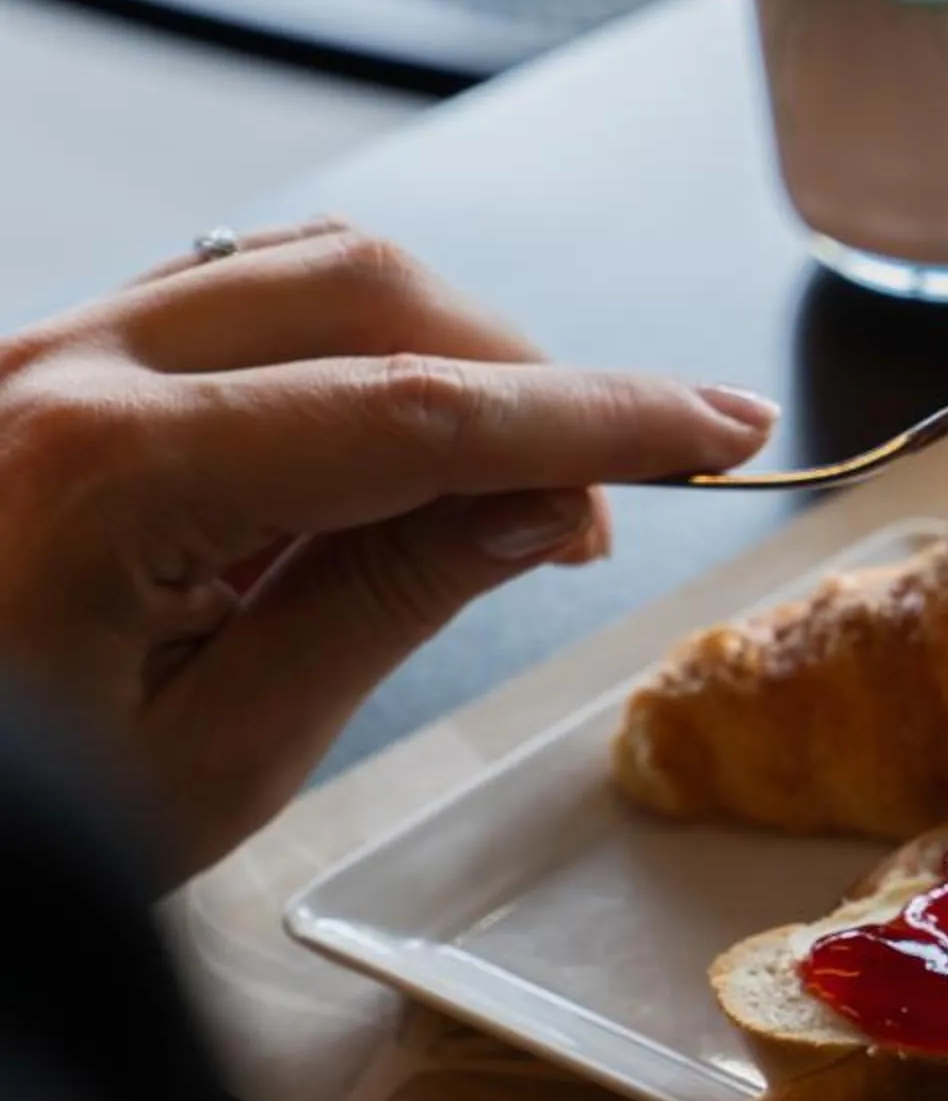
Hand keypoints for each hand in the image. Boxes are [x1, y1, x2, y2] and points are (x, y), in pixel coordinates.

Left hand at [0, 221, 773, 873]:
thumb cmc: (8, 826)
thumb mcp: (216, 755)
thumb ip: (386, 600)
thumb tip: (538, 501)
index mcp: (104, 479)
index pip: (419, 411)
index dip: (597, 417)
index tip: (722, 427)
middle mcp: (58, 372)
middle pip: (367, 289)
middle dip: (524, 375)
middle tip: (603, 507)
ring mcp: (34, 357)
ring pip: (300, 275)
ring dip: (441, 356)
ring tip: (502, 492)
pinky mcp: (34, 374)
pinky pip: (228, 312)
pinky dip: (346, 360)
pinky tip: (381, 467)